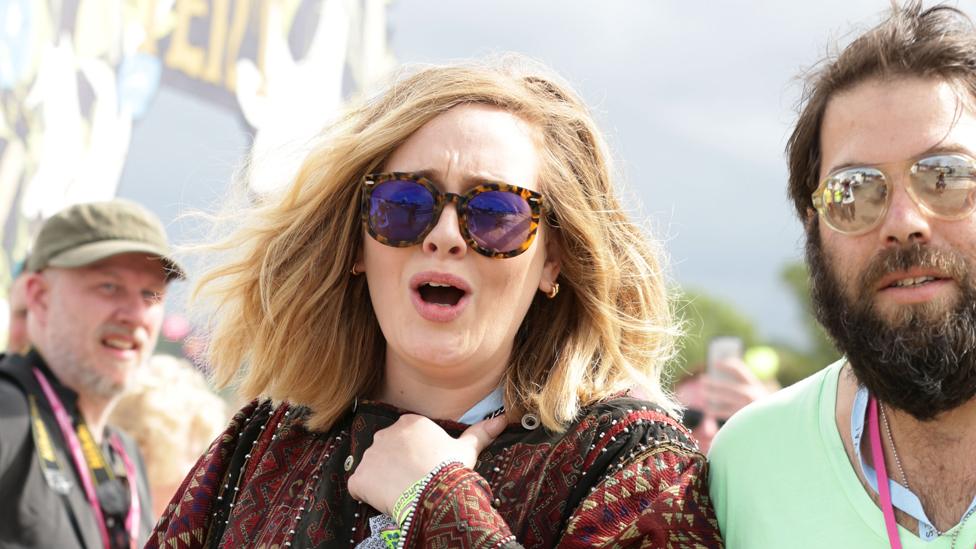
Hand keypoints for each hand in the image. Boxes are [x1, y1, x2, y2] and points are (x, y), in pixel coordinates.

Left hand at [347, 414, 506, 514]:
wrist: (433, 494)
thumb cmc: (450, 469)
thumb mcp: (466, 450)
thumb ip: (479, 433)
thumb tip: (502, 420)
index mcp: (409, 423)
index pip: (406, 439)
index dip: (414, 456)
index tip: (424, 468)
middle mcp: (385, 433)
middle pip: (387, 451)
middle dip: (396, 466)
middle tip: (414, 481)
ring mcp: (369, 455)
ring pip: (373, 468)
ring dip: (382, 480)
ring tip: (402, 492)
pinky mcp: (358, 477)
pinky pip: (359, 487)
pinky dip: (368, 495)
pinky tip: (386, 501)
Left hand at [702, 358, 773, 418]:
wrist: (775, 426)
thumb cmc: (761, 407)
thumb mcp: (755, 393)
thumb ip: (742, 384)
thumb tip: (718, 375)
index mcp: (756, 385)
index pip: (739, 370)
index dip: (726, 365)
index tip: (714, 362)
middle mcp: (752, 395)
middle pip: (728, 386)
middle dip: (713, 383)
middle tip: (702, 379)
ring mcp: (747, 408)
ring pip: (724, 400)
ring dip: (712, 395)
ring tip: (703, 393)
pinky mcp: (742, 420)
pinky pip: (724, 413)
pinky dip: (715, 411)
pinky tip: (708, 409)